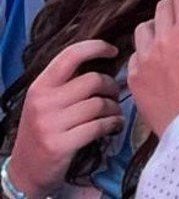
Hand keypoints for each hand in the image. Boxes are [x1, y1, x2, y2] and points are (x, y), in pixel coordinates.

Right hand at [5, 39, 121, 197]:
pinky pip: (99, 126)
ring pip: (100, 104)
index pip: (70, 55)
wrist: (25, 170)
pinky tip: (114, 126)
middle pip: (93, 80)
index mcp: (40, 87)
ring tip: (114, 113)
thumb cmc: (42, 130)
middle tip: (114, 95)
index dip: (96, 47)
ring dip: (114, 108)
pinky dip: (113, 124)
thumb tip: (104, 60)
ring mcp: (50, 124)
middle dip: (111, 86)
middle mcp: (43, 102)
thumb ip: (67, 82)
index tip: (113, 51)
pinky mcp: (61, 145)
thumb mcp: (45, 101)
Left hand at [128, 0, 178, 137]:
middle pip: (163, 7)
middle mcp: (161, 43)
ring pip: (144, 27)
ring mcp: (143, 61)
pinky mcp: (134, 79)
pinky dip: (147, 48)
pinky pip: (135, 53)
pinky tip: (160, 57)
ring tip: (172, 30)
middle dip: (178, 1)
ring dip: (158, 23)